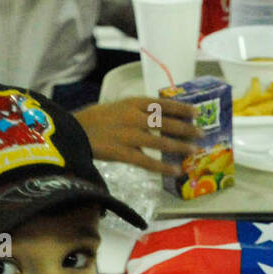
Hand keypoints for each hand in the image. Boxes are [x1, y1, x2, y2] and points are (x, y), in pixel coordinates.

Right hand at [76, 97, 201, 174]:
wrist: (72, 131)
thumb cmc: (93, 120)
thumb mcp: (117, 107)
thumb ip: (136, 112)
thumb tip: (158, 119)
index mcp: (132, 103)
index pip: (163, 103)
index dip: (181, 107)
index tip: (196, 111)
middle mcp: (133, 117)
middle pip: (166, 122)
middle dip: (186, 128)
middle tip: (201, 133)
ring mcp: (128, 135)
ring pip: (161, 142)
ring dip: (180, 147)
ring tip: (194, 151)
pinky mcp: (122, 153)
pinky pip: (147, 162)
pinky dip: (163, 167)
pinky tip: (176, 170)